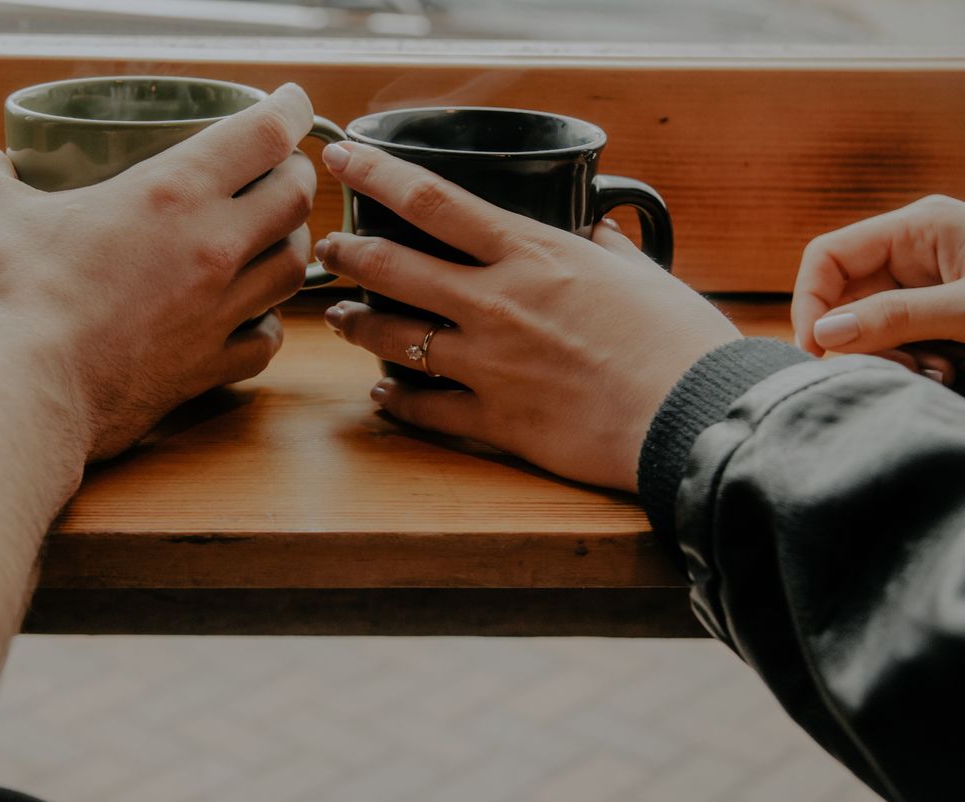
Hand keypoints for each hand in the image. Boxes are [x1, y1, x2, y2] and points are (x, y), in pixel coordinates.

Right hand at [0, 83, 316, 459]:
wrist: (20, 393)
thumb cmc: (5, 296)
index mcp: (171, 192)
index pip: (264, 134)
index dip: (289, 110)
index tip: (292, 103)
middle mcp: (212, 248)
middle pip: (295, 200)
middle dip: (295, 177)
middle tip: (280, 171)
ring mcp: (217, 313)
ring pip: (293, 269)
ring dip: (290, 246)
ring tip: (271, 240)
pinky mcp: (208, 368)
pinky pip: (265, 341)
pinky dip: (266, 325)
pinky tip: (249, 319)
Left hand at [315, 142, 739, 491]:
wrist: (693, 417)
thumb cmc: (678, 342)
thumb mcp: (641, 274)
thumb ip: (607, 250)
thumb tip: (598, 232)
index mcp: (531, 254)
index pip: (432, 201)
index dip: (376, 175)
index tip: (343, 160)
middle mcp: (496, 303)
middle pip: (393, 268)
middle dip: (348, 254)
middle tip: (329, 248)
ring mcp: (488, 364)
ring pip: (393, 339)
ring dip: (356, 324)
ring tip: (340, 318)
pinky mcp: (495, 420)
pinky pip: (424, 409)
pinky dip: (395, 401)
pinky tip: (381, 395)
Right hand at [792, 194, 964, 384]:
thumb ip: (896, 317)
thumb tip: (822, 334)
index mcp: (917, 228)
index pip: (828, 256)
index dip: (809, 302)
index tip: (815, 350)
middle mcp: (914, 251)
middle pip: (845, 296)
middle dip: (859, 340)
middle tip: (896, 371)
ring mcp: (926, 283)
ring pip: (869, 326)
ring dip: (891, 357)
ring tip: (938, 373)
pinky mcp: (938, 313)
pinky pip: (899, 340)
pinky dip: (913, 362)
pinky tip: (947, 372)